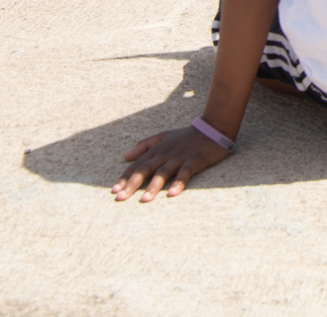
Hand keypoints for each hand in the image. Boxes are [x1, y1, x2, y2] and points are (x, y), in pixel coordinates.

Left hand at [113, 125, 230, 201]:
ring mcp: (180, 157)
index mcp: (157, 150)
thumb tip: (125, 156)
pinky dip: (179, 183)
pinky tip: (172, 193)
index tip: (114, 190)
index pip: (137, 165)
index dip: (125, 177)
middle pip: (146, 169)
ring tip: (144, 199)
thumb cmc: (186, 136)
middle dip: (132, 184)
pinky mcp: (194, 160)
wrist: (212, 127)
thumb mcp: (163, 136)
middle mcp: (165, 154)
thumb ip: (144, 145)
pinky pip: (185, 173)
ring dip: (153, 186)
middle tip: (120, 198)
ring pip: (163, 172)